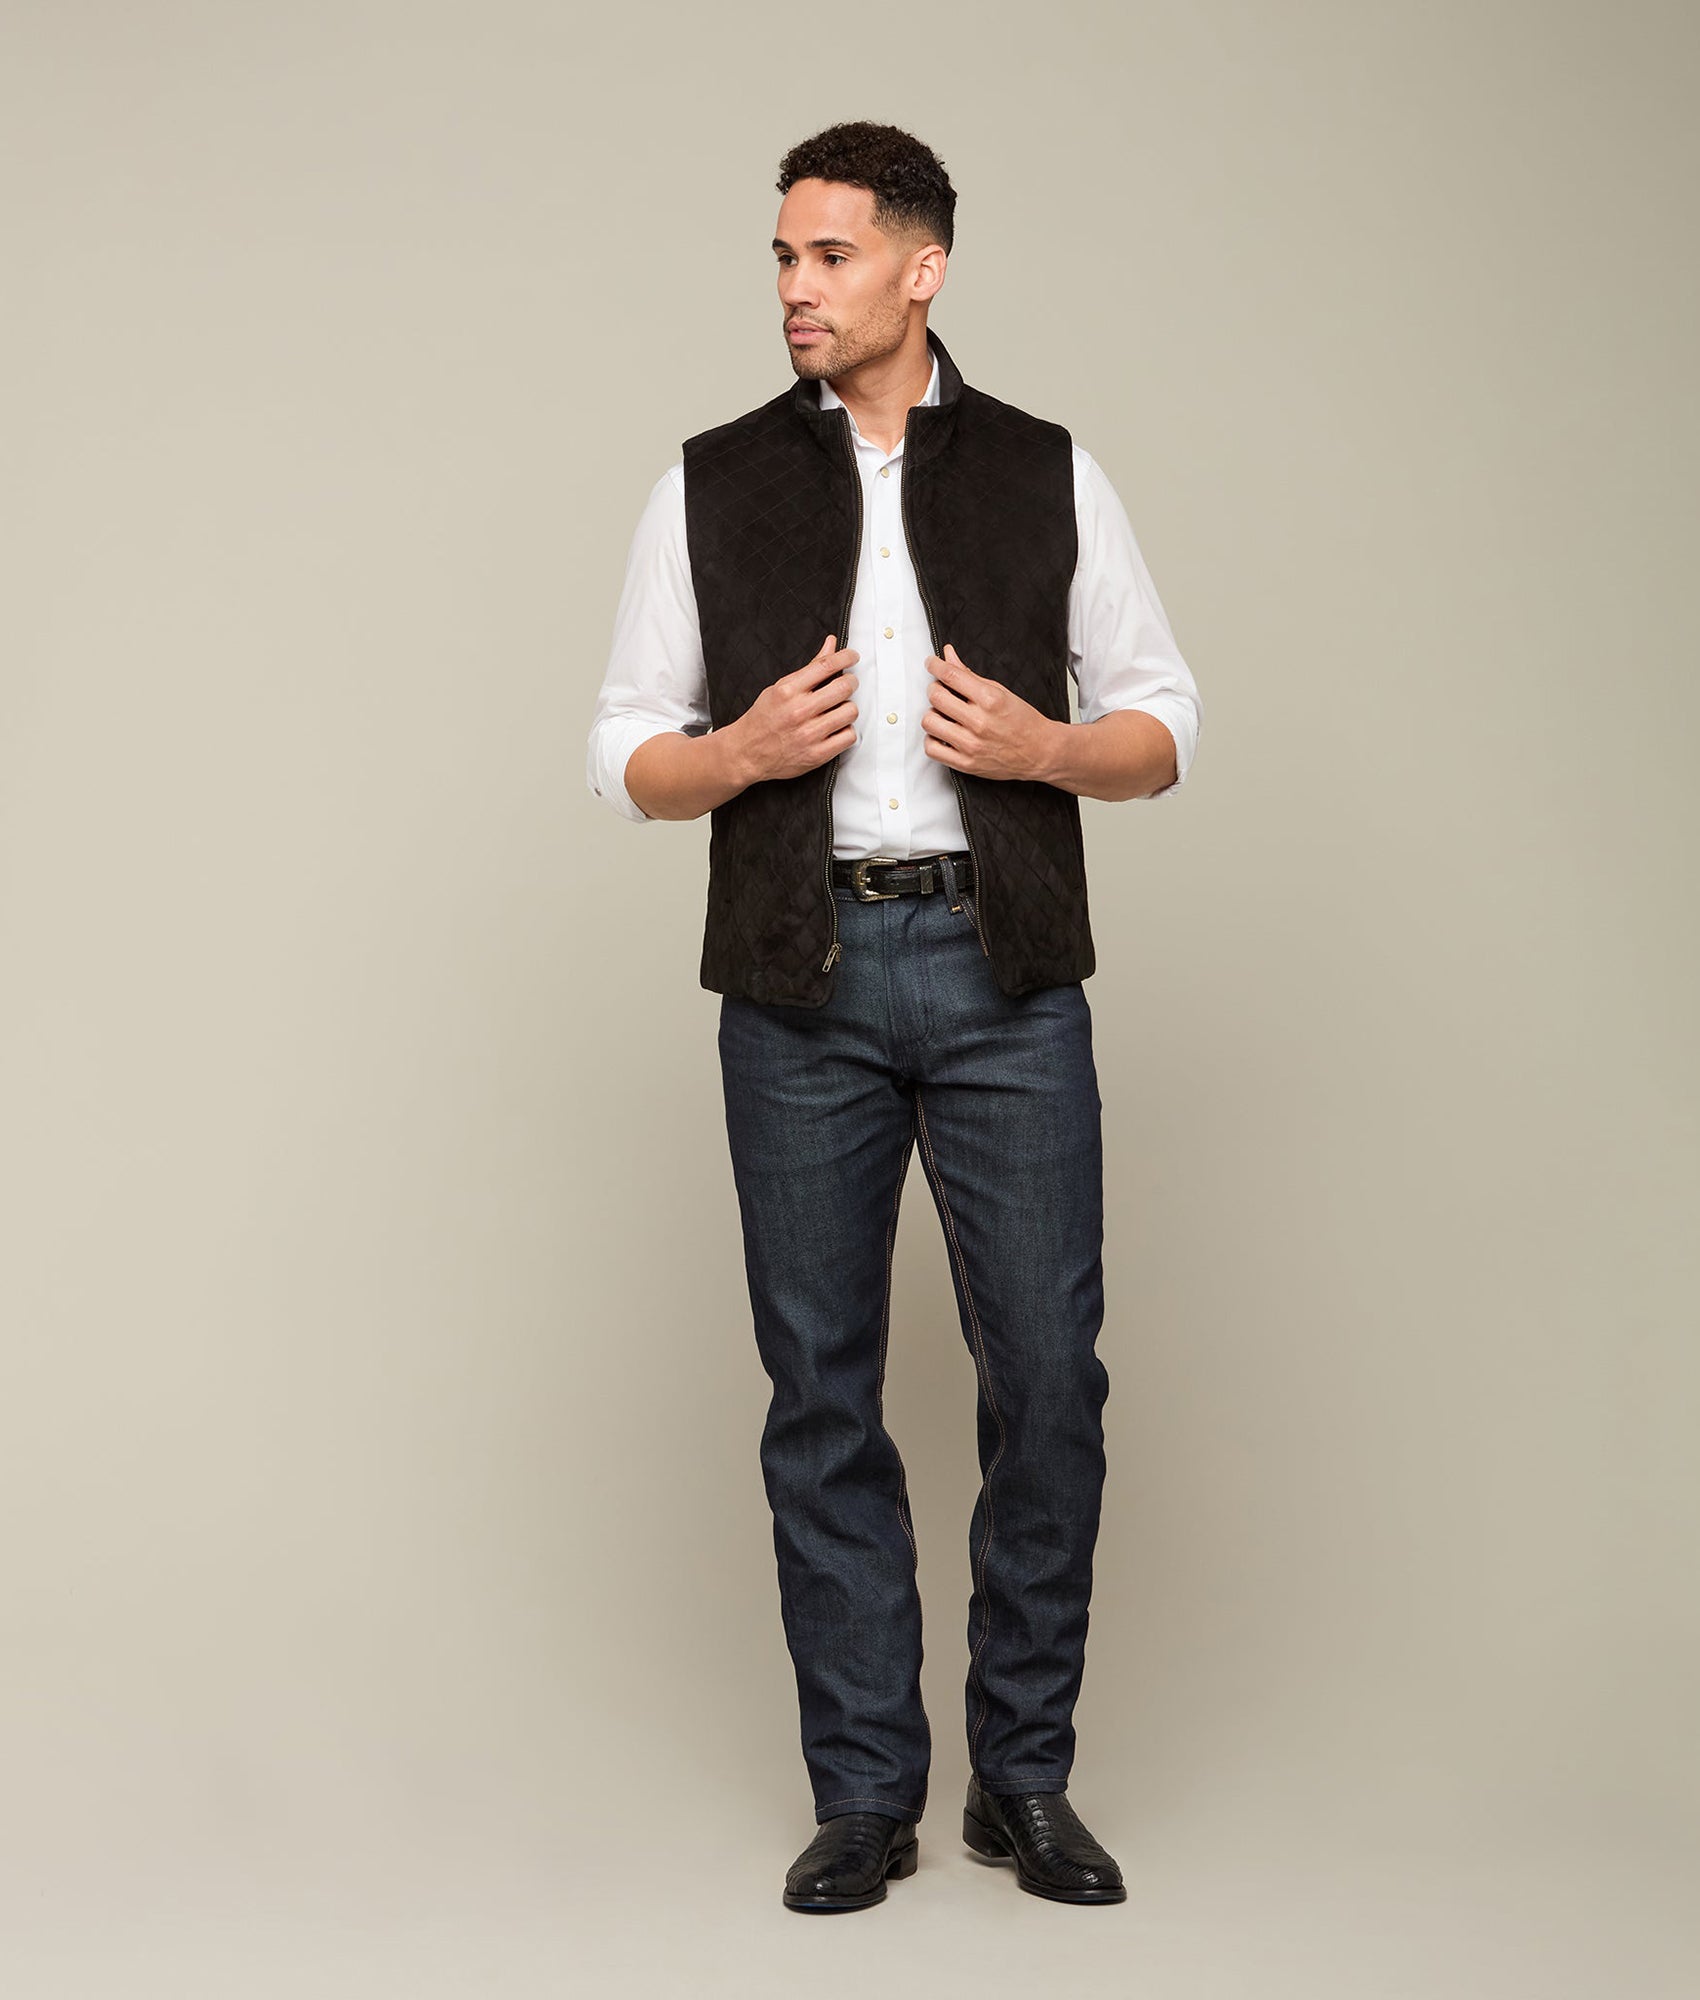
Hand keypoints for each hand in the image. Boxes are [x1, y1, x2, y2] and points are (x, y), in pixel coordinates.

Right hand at [730, 633, 859, 783]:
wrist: (747, 754)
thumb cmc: (762, 720)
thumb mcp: (780, 688)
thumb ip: (809, 668)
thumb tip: (830, 645)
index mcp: (788, 691)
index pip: (826, 665)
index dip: (846, 657)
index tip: (852, 657)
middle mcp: (799, 711)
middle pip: (844, 687)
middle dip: (851, 682)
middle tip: (848, 684)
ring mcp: (809, 734)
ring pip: (850, 712)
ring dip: (848, 708)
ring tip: (839, 709)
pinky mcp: (817, 754)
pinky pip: (849, 736)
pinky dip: (846, 731)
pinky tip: (836, 728)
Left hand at [922, 643, 1055, 781]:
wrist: (1040, 752)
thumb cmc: (1023, 721)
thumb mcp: (1000, 691)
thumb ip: (970, 674)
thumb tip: (948, 655)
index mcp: (990, 700)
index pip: (951, 675)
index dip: (935, 665)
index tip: (931, 663)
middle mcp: (980, 722)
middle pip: (936, 697)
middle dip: (934, 689)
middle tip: (940, 690)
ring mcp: (971, 745)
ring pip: (929, 722)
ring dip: (932, 714)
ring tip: (943, 714)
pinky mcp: (966, 764)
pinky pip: (931, 749)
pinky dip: (932, 738)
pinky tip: (943, 733)